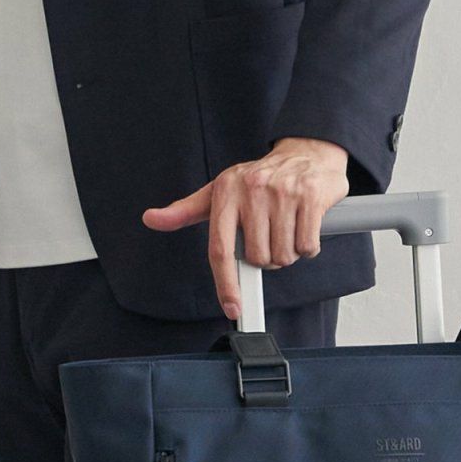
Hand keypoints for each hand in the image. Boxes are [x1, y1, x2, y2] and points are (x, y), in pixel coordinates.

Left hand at [141, 137, 349, 319]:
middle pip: (257, 258)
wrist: (305, 153)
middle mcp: (252, 190)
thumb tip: (151, 219)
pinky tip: (302, 226)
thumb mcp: (219, 191)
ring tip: (285, 229)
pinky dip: (306, 246)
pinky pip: (306, 245)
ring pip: (283, 255)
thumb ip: (185, 210)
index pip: (220, 249)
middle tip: (268, 237)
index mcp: (225, 191)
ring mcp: (282, 193)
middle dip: (266, 258)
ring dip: (287, 253)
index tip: (232, 308)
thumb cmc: (258, 178)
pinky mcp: (310, 197)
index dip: (225, 284)